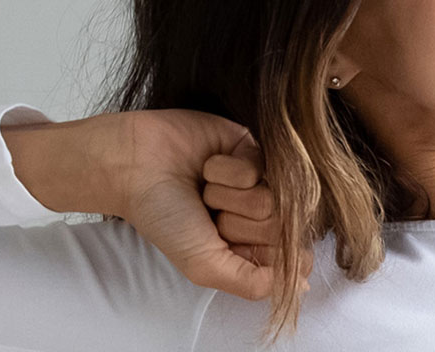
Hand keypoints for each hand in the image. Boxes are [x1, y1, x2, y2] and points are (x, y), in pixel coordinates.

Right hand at [4, 109, 295, 299]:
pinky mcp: (252, 148)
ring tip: (203, 190)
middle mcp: (256, 215)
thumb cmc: (163, 217)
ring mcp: (258, 181)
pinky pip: (263, 165)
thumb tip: (301, 287)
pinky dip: (229, 170)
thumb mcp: (204, 266)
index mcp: (248, 245)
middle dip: (239, 224)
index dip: (262, 253)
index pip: (288, 257)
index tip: (228, 244)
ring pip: (274, 197)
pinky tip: (207, 166)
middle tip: (209, 215)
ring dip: (229, 196)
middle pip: (283, 228)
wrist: (134, 166)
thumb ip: (253, 283)